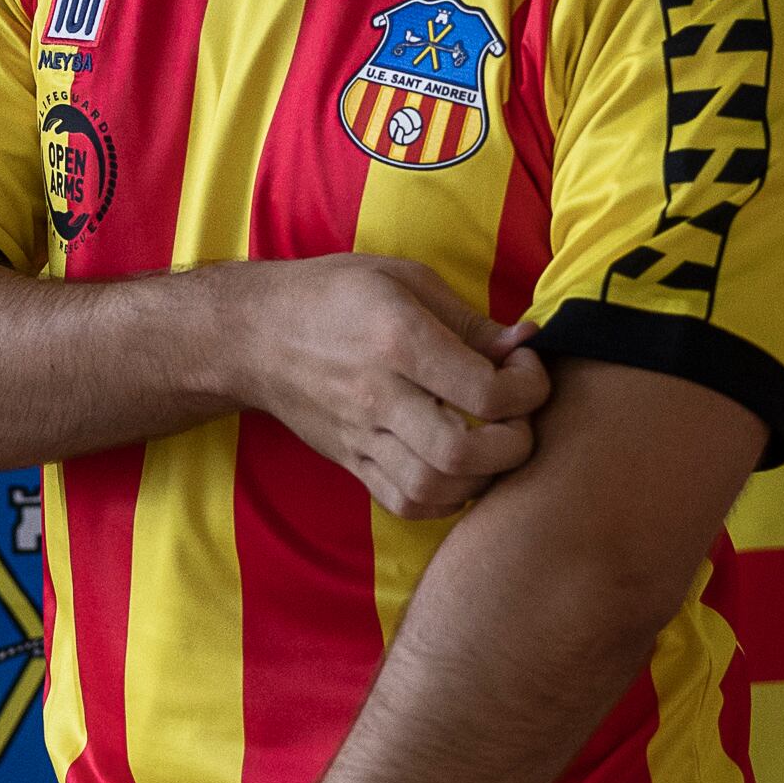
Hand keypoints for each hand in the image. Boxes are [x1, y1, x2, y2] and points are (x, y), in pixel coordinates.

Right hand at [231, 255, 549, 517]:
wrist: (255, 333)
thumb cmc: (334, 294)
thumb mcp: (405, 280)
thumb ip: (469, 319)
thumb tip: (525, 342)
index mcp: (398, 340)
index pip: (484, 391)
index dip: (528, 388)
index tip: (524, 369)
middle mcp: (379, 395)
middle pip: (462, 452)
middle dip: (514, 444)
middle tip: (516, 418)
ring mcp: (361, 435)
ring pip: (434, 487)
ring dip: (481, 476)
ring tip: (491, 446)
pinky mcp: (349, 460)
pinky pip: (404, 502)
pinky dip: (444, 498)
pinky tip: (456, 470)